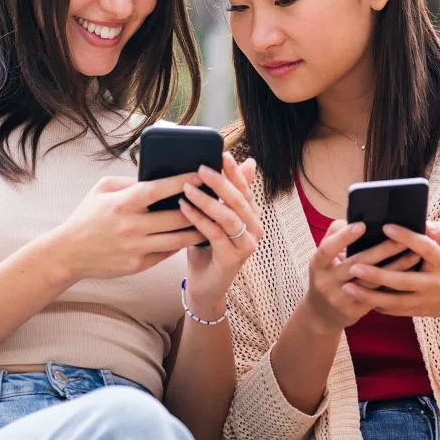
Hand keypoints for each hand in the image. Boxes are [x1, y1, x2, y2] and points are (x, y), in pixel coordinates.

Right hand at [56, 173, 205, 280]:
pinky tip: (194, 236)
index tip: (201, 174)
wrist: (69, 253)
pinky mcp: (138, 265)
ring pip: (177, 239)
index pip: (158, 190)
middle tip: (216, 199)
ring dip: (198, 229)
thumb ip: (129, 181)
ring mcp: (135, 248)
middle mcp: (131, 227)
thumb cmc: (87, 216)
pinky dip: (181, 244)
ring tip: (214, 220)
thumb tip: (157, 175)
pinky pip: (167, 253)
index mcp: (122, 203)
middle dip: (200, 208)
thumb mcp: (102, 189)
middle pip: (175, 217)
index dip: (182, 181)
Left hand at [177, 152, 263, 312]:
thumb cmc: (206, 249)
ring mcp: (246, 246)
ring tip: (188, 188)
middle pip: (239, 200)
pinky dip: (199, 219)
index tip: (221, 153)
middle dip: (220, 182)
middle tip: (201, 168)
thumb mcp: (213, 218)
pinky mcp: (233, 259)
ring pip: (229, 217)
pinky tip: (184, 208)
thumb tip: (222, 168)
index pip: (245, 189)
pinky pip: (215, 234)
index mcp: (251, 217)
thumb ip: (219, 196)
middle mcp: (254, 229)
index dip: (234, 171)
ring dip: (207, 200)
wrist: (204, 286)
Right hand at [305, 220, 421, 331]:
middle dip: (380, 251)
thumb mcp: (323, 257)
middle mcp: (326, 282)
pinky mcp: (354, 311)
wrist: (321, 313)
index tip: (362, 225)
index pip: (328, 249)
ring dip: (394, 268)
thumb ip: (336, 236)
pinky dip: (394, 284)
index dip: (344, 238)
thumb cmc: (327, 274)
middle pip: (355, 265)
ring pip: (371, 282)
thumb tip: (355, 218)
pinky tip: (410, 274)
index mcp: (317, 264)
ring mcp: (339, 298)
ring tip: (414, 254)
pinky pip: (377, 296)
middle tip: (401, 240)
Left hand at [340, 221, 439, 318]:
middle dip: (377, 274)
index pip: (424, 248)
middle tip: (353, 266)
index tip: (385, 226)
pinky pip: (396, 311)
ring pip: (395, 301)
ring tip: (347, 286)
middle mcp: (435, 283)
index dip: (406, 237)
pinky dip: (377, 305)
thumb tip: (424, 223)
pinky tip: (358, 298)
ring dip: (369, 295)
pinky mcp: (420, 311)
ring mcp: (427, 300)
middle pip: (403, 281)